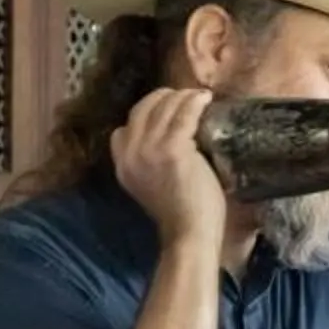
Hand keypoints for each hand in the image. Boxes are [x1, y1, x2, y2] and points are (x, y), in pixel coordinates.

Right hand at [108, 88, 226, 249]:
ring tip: (198, 95)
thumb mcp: (153, 186)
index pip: (124, 128)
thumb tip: (172, 142)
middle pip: (141, 110)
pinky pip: (183, 114)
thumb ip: (150, 165)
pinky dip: (195, 103)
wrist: (190, 233)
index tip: (166, 110)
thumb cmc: (183, 215)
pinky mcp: (172, 148)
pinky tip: (205, 98)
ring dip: (182, 97)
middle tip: (185, 96)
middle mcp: (130, 153)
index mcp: (122, 164)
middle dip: (163, 98)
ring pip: (163, 108)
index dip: (145, 114)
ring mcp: (149, 149)